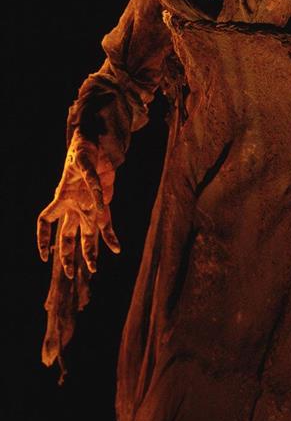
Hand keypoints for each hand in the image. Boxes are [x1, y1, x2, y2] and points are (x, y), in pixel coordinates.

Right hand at [37, 129, 119, 277]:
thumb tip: (101, 205)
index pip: (45, 221)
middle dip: (67, 256)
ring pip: (86, 236)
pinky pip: (106, 226)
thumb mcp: (86, 162)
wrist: (97, 145)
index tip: (44, 256)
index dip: (43, 238)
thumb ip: (93, 182)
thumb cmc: (84, 150)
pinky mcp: (103, 207)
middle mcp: (73, 207)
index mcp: (62, 198)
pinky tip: (116, 248)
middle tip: (71, 274)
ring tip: (94, 269)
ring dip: (89, 253)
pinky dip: (111, 237)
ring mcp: (88, 209)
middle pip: (66, 236)